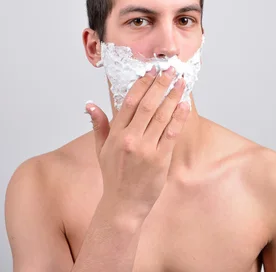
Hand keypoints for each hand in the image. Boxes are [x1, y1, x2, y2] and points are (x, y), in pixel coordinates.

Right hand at [86, 66, 189, 219]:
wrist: (123, 205)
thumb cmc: (113, 177)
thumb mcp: (100, 149)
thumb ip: (98, 125)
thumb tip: (90, 105)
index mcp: (115, 134)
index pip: (129, 102)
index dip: (142, 84)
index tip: (151, 71)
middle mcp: (130, 139)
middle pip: (147, 104)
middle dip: (160, 84)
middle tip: (170, 70)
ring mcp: (146, 149)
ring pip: (161, 116)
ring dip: (173, 97)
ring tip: (181, 82)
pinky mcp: (160, 159)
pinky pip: (171, 133)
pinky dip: (179, 117)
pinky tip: (184, 104)